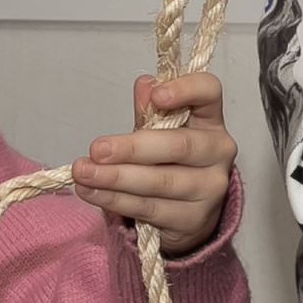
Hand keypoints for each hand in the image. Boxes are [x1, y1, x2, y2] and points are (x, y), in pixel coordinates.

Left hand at [70, 71, 235, 255]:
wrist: (187, 210)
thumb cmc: (170, 160)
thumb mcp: (160, 131)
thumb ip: (150, 110)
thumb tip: (143, 84)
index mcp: (210, 120)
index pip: (208, 92)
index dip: (186, 90)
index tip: (156, 96)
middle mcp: (218, 152)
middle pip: (179, 145)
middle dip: (132, 148)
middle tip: (97, 149)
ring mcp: (210, 188)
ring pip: (160, 182)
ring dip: (115, 178)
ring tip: (84, 173)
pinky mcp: (194, 219)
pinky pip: (149, 208)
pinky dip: (115, 200)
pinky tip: (92, 192)